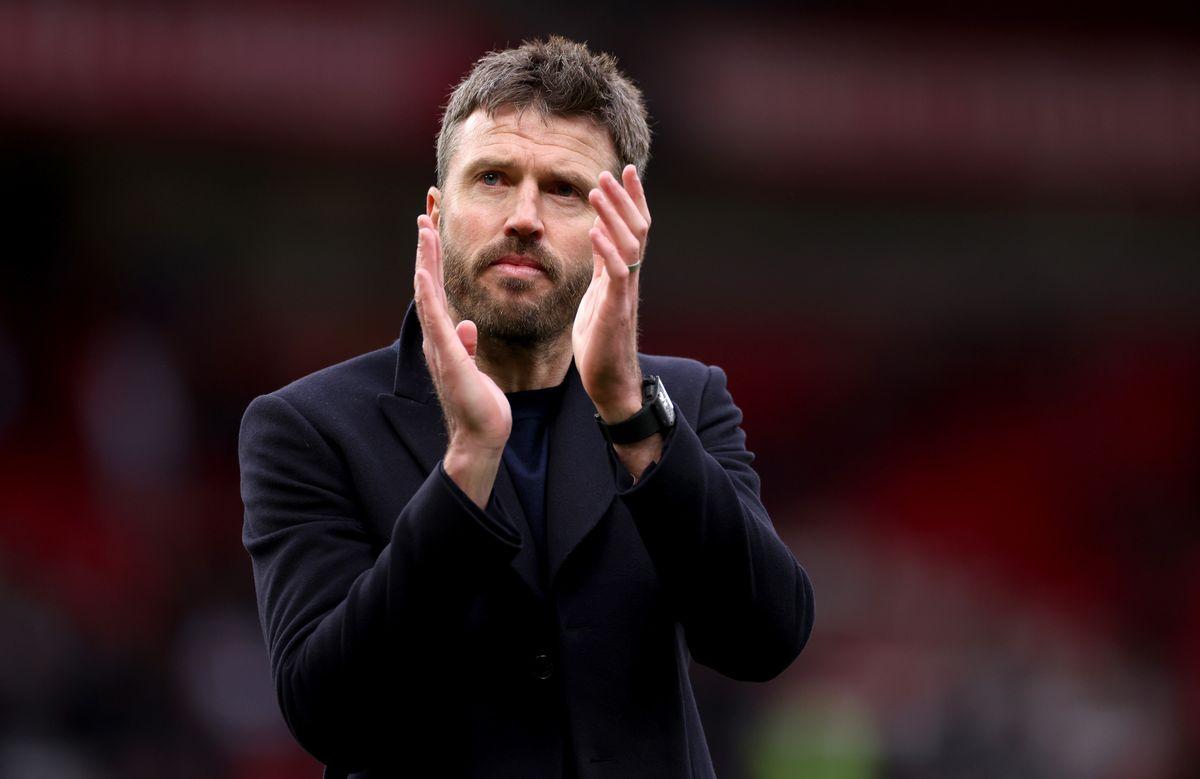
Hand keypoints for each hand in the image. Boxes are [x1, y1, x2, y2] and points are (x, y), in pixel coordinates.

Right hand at [413, 215, 510, 505]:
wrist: (481, 435)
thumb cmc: (479, 404)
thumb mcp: (474, 366)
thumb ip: (466, 343)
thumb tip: (466, 325)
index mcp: (445, 335)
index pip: (439, 288)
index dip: (435, 258)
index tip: (434, 228)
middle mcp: (437, 336)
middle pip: (429, 283)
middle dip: (427, 247)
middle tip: (424, 213)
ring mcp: (439, 345)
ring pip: (428, 294)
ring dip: (425, 260)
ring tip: (424, 229)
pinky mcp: (448, 357)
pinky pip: (435, 320)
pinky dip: (428, 295)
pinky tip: (424, 272)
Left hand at [574, 165, 651, 422]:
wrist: (609, 381)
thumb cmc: (600, 342)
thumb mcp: (597, 296)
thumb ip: (601, 267)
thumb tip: (598, 235)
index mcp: (623, 274)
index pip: (634, 229)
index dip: (632, 200)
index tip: (625, 171)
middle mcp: (630, 279)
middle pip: (636, 230)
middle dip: (624, 199)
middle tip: (610, 172)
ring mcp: (625, 293)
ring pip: (628, 245)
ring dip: (613, 216)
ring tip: (598, 191)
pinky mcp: (615, 309)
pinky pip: (616, 274)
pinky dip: (607, 251)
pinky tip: (595, 231)